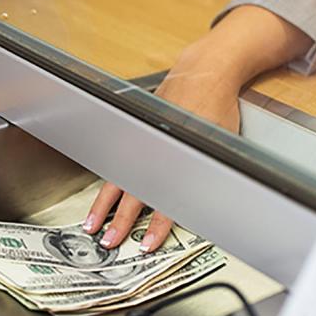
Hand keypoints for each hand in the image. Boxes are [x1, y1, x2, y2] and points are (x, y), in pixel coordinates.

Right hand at [83, 6, 311, 251]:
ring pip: (118, 181)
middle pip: (133, 194)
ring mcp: (141, 141)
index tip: (147, 244)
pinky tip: (100, 197)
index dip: (156, 226)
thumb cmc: (217, 104)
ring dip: (104, 205)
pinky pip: (118, 164)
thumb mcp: (223, 143)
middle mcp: (154, 151)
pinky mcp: (137, 134)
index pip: (165, 200)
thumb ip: (212, 172)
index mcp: (176, 157)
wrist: (206, 71)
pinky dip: (108, 183)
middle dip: (119, 221)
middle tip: (109, 242)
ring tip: (92, 225)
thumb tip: (214, 205)